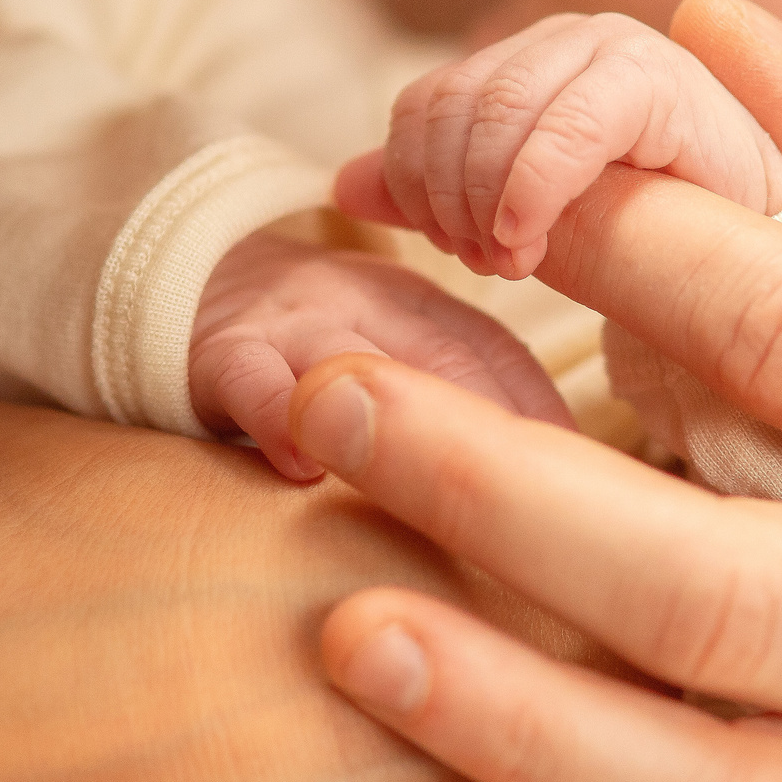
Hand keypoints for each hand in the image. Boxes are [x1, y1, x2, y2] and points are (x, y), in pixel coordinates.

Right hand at [193, 230, 571, 478]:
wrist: (195, 278)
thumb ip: (469, 394)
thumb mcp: (399, 347)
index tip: (586, 478)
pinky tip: (305, 470)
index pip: (499, 354)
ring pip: (355, 364)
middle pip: (445, 359)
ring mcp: (297, 323)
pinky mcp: (225, 350)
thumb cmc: (323, 345)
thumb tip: (571, 478)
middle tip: (538, 503)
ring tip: (439, 493)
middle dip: (496, 428)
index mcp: (425, 306)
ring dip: (399, 422)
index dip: (542, 414)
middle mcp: (370, 304)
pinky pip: (253, 378)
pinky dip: (281, 417)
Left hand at [336, 12, 781, 279]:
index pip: (423, 105)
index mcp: (530, 63)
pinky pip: (562, 128)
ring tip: (514, 262)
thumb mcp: (529, 224)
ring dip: (483, 202)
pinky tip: (527, 243)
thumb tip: (343, 184)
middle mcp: (569, 40)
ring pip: (490, 114)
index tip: (451, 250)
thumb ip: (437, 197)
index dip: (417, 182)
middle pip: (448, 107)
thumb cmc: (662, 248)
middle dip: (446, 198)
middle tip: (484, 264)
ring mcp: (614, 50)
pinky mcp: (660, 80)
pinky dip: (529, 192)